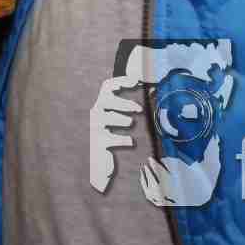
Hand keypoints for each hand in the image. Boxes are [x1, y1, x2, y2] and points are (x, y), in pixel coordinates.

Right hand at [88, 75, 139, 193]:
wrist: (101, 163)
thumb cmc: (113, 137)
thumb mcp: (119, 120)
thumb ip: (128, 107)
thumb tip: (148, 92)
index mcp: (102, 105)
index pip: (107, 87)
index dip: (120, 81)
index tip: (136, 81)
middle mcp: (96, 114)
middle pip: (106, 101)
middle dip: (123, 103)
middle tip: (139, 109)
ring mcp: (96, 128)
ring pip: (105, 117)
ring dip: (119, 119)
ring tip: (130, 123)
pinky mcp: (98, 143)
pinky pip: (109, 138)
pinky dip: (121, 139)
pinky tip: (131, 141)